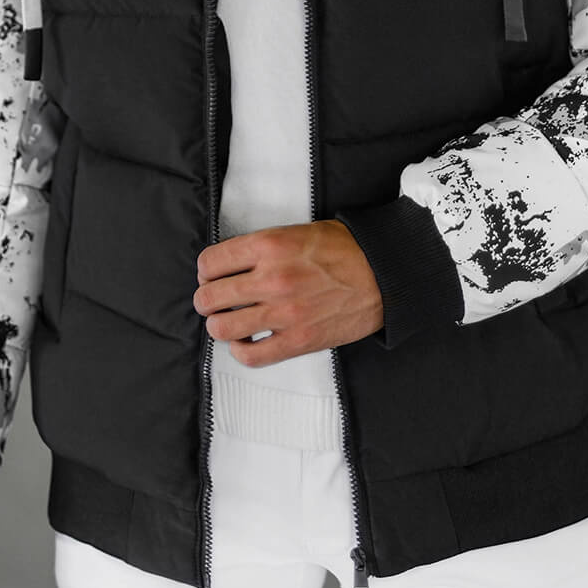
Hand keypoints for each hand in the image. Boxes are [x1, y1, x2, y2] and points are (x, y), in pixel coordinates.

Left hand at [193, 219, 383, 366]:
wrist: (382, 274)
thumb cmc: (345, 250)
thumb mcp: (296, 231)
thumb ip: (262, 248)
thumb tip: (231, 265)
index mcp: (269, 246)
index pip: (211, 262)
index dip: (205, 271)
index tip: (210, 275)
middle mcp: (272, 279)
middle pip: (210, 296)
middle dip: (206, 299)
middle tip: (213, 300)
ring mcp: (283, 313)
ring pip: (223, 328)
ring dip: (218, 325)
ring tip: (226, 321)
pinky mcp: (298, 341)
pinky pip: (252, 356)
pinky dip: (240, 351)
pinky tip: (244, 342)